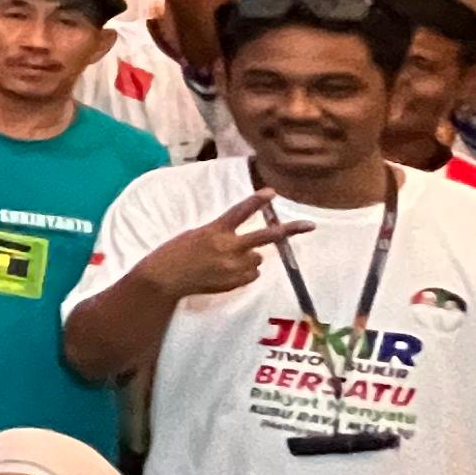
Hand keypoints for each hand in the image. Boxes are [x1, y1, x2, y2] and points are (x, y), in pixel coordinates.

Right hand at [140, 189, 293, 299]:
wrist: (164, 279)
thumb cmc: (175, 253)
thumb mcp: (196, 235)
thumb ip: (221, 236)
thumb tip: (249, 247)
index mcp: (215, 231)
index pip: (240, 212)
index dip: (257, 201)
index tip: (272, 192)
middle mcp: (228, 248)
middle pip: (265, 237)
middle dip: (289, 231)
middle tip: (310, 225)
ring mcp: (233, 267)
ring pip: (257, 259)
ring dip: (248, 259)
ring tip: (225, 262)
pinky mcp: (235, 282)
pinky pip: (251, 274)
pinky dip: (243, 273)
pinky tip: (223, 273)